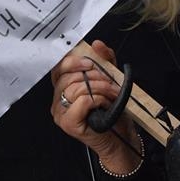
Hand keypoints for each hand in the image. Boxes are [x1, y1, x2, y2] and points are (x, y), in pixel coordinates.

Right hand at [50, 39, 141, 172]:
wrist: (121, 136)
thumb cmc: (112, 110)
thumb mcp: (110, 78)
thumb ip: (104, 60)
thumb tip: (97, 44)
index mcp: (63, 87)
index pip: (58, 67)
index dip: (72, 60)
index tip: (90, 61)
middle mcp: (57, 100)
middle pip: (68, 76)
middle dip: (94, 75)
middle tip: (109, 82)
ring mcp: (60, 112)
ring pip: (76, 88)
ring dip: (100, 87)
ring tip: (113, 93)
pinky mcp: (68, 123)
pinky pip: (81, 100)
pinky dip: (97, 98)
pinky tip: (105, 104)